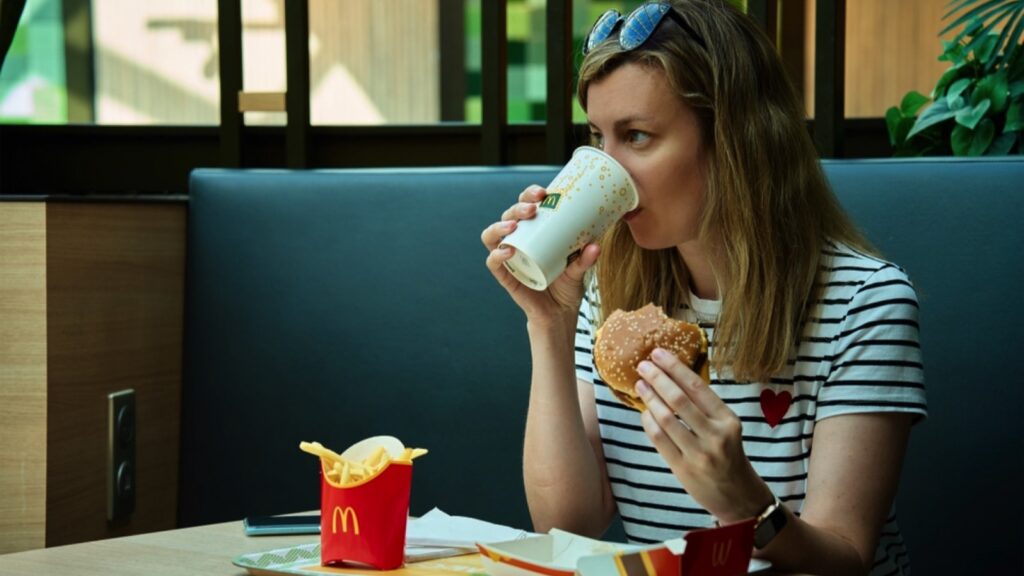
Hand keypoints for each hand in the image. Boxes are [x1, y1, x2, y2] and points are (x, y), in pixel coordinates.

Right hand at [481, 185, 599, 325]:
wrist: (559, 314)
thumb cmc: (567, 286)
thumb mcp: (579, 270)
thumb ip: (586, 259)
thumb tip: (596, 245)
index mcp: (535, 232)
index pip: (527, 205)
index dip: (530, 194)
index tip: (544, 192)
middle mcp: (519, 241)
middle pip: (509, 215)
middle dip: (518, 206)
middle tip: (533, 208)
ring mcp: (509, 258)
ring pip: (492, 235)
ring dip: (500, 226)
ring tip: (514, 225)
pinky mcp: (505, 276)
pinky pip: (493, 262)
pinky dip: (497, 255)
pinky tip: (507, 252)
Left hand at [634, 348, 773, 522]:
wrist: (739, 497)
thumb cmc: (730, 457)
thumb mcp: (726, 429)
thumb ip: (704, 409)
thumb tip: (672, 379)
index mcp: (728, 420)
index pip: (698, 387)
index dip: (675, 367)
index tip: (659, 353)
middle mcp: (716, 435)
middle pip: (679, 399)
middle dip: (658, 378)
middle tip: (643, 365)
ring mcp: (699, 453)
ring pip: (667, 418)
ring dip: (650, 398)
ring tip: (640, 384)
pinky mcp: (684, 469)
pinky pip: (659, 439)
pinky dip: (648, 422)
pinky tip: (644, 411)